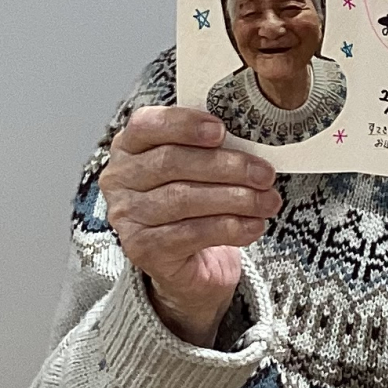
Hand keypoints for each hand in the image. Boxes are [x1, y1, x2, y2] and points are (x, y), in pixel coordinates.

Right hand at [99, 107, 278, 345]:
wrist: (191, 262)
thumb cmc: (196, 202)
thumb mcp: (199, 167)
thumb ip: (211, 146)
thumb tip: (249, 135)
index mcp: (129, 146)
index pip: (147, 125)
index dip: (184, 124)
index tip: (222, 130)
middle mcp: (119, 179)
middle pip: (171, 162)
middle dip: (225, 166)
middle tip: (264, 174)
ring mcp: (127, 215)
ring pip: (183, 199)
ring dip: (234, 199)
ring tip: (267, 201)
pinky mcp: (142, 249)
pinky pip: (190, 233)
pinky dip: (228, 228)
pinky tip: (253, 226)